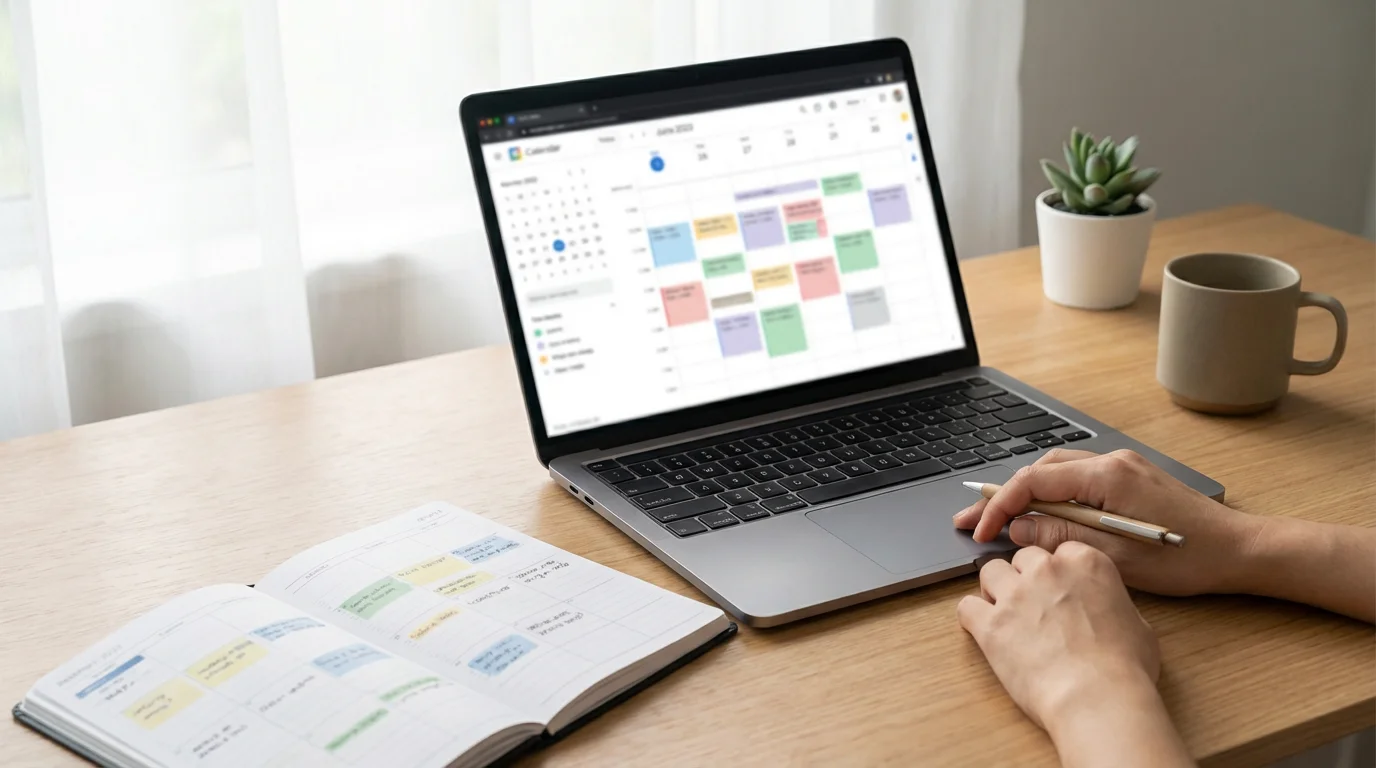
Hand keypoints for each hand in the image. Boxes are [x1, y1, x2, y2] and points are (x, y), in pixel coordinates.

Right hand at [953, 449, 1260, 595]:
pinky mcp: (1129, 479)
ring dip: (1026, 495)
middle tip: (973, 523)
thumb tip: (1017, 527)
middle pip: (1040, 469)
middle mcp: (1111, 461)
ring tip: (1000, 520)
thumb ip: (1060, 535)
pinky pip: (1077, 480)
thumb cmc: (1186, 557)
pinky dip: (1052, 496)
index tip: (980, 529)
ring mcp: (1122, 467)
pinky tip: (1042, 516)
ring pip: (1057, 473)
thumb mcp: (1114, 556)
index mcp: (1107, 475)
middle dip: (1004, 496)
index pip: (1034, 480)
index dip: (1000, 504)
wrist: (1238, 550)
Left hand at [957, 543, 1160, 730]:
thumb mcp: (1137, 624)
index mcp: (1086, 563)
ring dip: (995, 590)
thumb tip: (1105, 610)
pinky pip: (966, 606)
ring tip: (1005, 615)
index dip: (1056, 573)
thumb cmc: (1124, 669)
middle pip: (1022, 558)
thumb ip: (1111, 603)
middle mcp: (1047, 570)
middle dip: (1024, 578)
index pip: (1059, 551)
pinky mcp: (990, 623)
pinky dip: (972, 617)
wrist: (1098, 699)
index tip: (1057, 589)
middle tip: (1031, 606)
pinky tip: (983, 631)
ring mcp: (1016, 594)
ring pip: (989, 572)